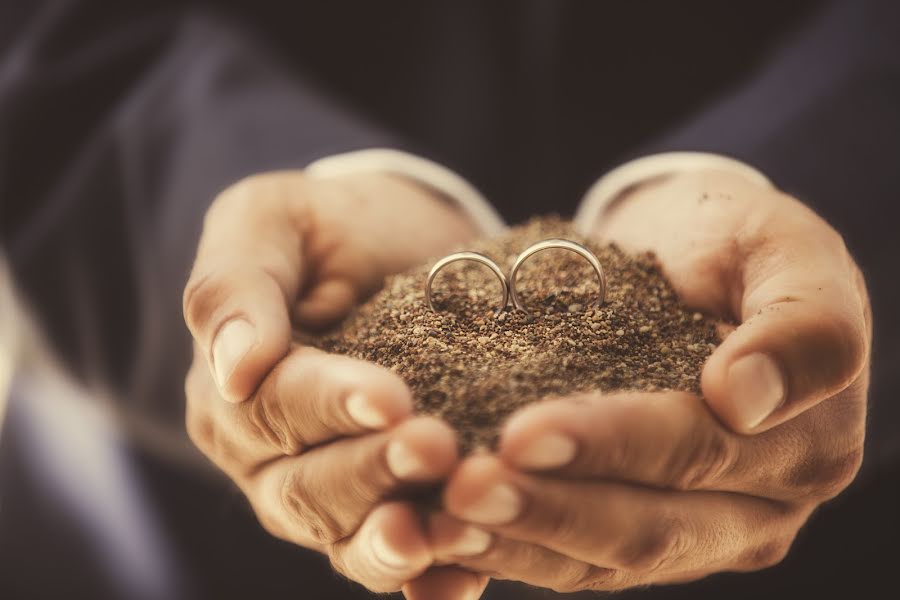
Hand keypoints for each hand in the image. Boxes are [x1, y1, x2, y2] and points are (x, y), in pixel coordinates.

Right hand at [183, 171, 480, 592]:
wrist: (397, 248)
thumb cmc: (329, 229)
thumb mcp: (268, 221)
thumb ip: (235, 285)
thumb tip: (233, 368)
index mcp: (232, 392)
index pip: (273, 408)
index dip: (328, 406)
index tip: (389, 398)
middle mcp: (271, 458)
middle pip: (309, 488)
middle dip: (373, 472)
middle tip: (436, 447)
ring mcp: (330, 493)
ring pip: (349, 537)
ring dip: (400, 540)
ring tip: (451, 531)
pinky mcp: (389, 508)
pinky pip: (401, 560)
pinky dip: (430, 577)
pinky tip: (468, 579)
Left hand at [429, 169, 869, 591]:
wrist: (688, 257)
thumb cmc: (737, 241)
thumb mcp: (788, 249)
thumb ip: (801, 323)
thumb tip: (744, 399)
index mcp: (803, 445)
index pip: (699, 452)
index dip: (612, 445)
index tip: (523, 431)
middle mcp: (752, 509)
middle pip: (646, 528)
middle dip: (549, 509)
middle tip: (463, 487)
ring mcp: (690, 531)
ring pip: (599, 560)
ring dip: (516, 540)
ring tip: (441, 519)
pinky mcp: (631, 528)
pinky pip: (570, 557)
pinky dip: (509, 548)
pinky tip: (448, 532)